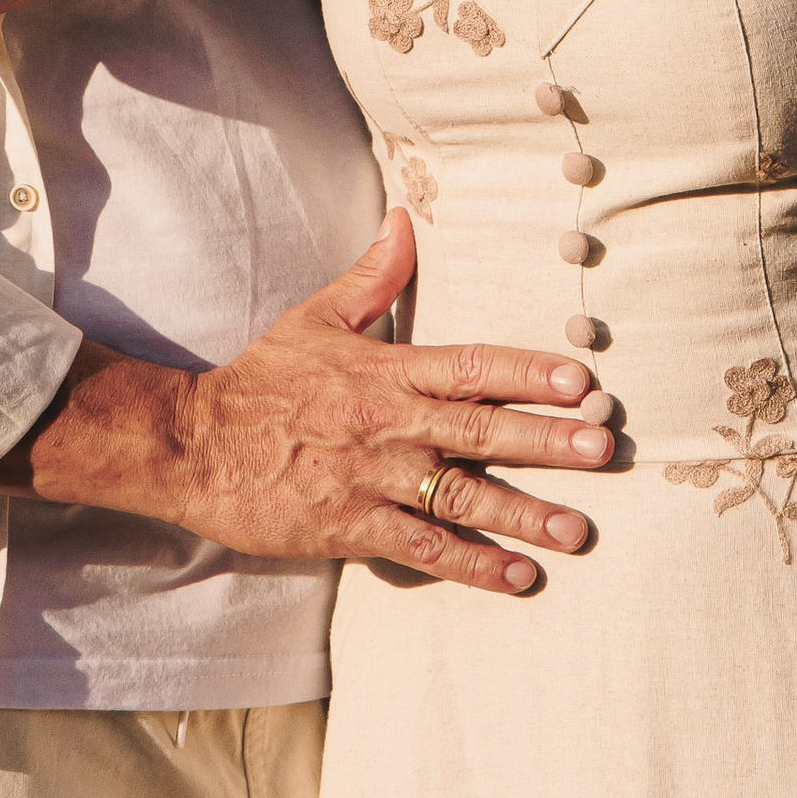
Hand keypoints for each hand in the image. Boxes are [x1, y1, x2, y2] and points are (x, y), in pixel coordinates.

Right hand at [5, 211, 617, 593]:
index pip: (469, 365)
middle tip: (603, 448)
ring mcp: (370, 478)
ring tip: (577, 530)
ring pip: (458, 496)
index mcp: (385, 371)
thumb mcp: (316, 317)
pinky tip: (517, 577)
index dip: (526, 372)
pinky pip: (420, 547)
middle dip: (545, 440)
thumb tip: (404, 220)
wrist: (193, 444)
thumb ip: (373, 277)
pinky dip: (470, 564)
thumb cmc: (260, 381)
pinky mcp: (349, 526)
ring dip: (521, 513)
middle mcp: (388, 423)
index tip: (580, 381)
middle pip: (478, 430)